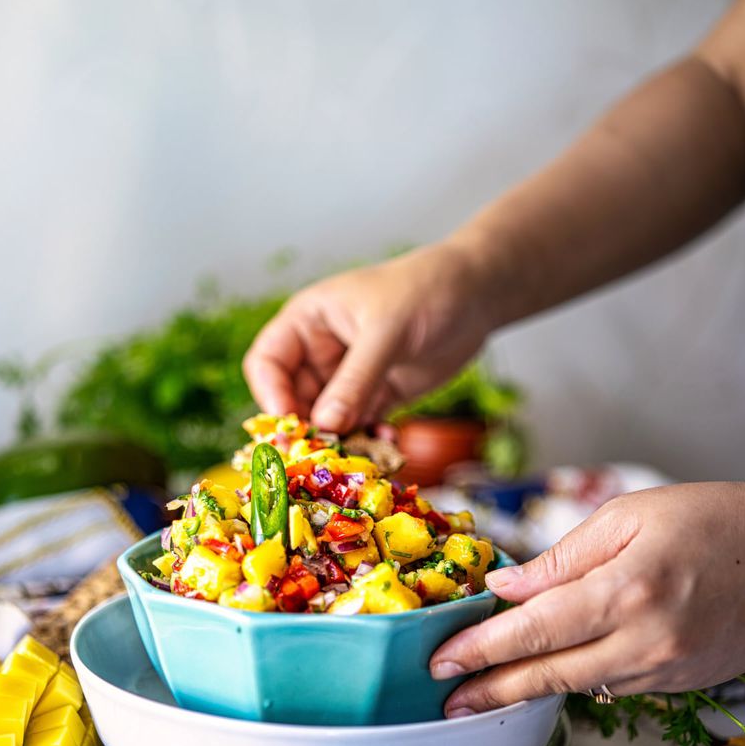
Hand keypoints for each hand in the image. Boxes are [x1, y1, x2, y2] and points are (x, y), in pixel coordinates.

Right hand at [243, 242, 492, 431]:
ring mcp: (348, 377)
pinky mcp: (377, 396)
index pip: (267, 363)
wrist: (477, 294)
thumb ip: (355, 379)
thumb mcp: (386, 333)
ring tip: (362, 454)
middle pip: (293, 399)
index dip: (271, 395)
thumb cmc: (425, 291)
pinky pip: (359, 428)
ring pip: (327, 420)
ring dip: (340, 440)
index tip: (291, 425)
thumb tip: (326, 424)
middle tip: (325, 454)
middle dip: (308, 428)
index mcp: (308, 322)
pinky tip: (389, 445)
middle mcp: (321, 351)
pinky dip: (368, 441)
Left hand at [430, 482, 744, 713]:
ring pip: (578, 686)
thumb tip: (504, 590)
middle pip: (549, 674)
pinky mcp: (676, 681)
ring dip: (527, 690)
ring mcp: (664, 668)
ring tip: (480, 693)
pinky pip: (611, 685)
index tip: (442, 661)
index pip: (534, 629)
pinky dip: (574, 678)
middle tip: (446, 701)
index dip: (482, 650)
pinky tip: (545, 673)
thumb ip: (561, 559)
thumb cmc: (710, 521)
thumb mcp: (628, 517)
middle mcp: (645, 640)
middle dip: (491, 689)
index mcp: (628, 589)